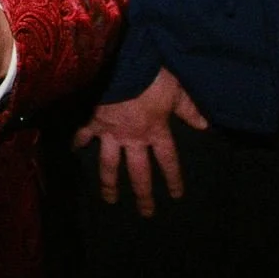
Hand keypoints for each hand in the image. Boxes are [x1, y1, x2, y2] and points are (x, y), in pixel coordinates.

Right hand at [72, 68, 208, 216]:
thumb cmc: (152, 76)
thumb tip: (205, 125)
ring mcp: (111, 132)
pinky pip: (84, 135)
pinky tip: (73, 150)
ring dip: (110, 183)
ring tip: (110, 199)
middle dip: (143, 194)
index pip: (168, 161)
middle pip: (139, 172)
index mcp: (156, 131)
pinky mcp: (93, 121)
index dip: (173, 179)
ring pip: (110, 165)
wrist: (122, 64)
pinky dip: (77, 142)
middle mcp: (133, 138)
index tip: (175, 196)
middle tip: (146, 213)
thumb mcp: (176, 90)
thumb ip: (189, 109)